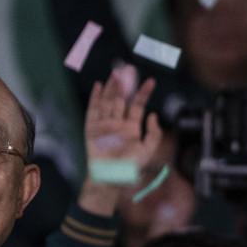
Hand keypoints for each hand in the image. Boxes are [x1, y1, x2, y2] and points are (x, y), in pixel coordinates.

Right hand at [78, 65, 161, 216]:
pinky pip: (93, 111)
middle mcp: (118, 123)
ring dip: (111, 87)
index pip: (138, 105)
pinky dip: (95, 98)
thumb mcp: (148, 150)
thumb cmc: (130, 167)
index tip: (151, 81)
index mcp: (132, 127)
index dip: (143, 93)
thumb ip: (154, 133)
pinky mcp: (92, 129)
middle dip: (125, 84)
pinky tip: (98, 86)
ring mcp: (105, 125)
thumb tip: (153, 114)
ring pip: (108, 101)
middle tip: (128, 68)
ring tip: (116, 73)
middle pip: (122, 99)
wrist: (112, 178)